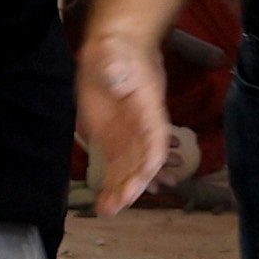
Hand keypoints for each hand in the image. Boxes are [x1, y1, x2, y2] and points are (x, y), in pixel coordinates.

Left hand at [76, 56, 176, 220]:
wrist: (118, 48)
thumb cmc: (118, 49)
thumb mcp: (116, 53)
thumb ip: (117, 69)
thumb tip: (118, 77)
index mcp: (149, 111)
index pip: (155, 144)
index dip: (149, 167)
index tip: (138, 185)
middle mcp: (143, 130)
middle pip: (143, 165)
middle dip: (132, 187)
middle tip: (114, 207)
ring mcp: (129, 137)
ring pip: (130, 171)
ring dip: (121, 192)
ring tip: (106, 211)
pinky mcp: (113, 140)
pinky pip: (116, 167)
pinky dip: (112, 186)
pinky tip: (103, 203)